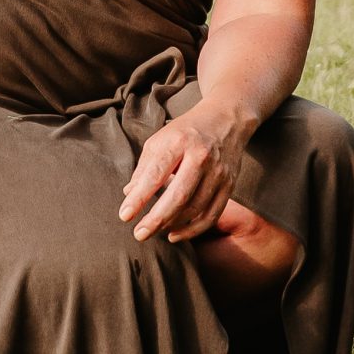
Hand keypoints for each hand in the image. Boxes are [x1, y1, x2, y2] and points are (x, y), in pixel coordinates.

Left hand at [119, 103, 247, 244]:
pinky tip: (176, 234)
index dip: (139, 198)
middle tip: (139, 234)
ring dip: (172, 225)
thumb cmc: (186, 131)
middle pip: (179, 196)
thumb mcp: (160, 139)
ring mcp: (218, 172)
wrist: (226, 119)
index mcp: (180, 141)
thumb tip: (129, 194)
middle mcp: (201, 156)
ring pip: (195, 208)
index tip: (124, 215)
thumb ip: (144, 167)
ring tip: (155, 231)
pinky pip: (211, 215)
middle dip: (156, 219)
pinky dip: (193, 230)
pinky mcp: (229, 185)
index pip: (156, 174)